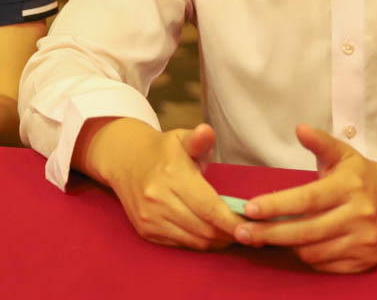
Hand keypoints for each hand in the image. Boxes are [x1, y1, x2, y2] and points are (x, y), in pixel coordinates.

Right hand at [84, 119, 242, 250]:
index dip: (231, 220)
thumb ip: (200, 139)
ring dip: (216, 241)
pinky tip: (210, 234)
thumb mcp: (182, 138)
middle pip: (204, 228)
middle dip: (229, 233)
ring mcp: (150, 217)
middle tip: (247, 230)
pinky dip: (198, 242)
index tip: (251, 224)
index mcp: (172, 175)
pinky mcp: (146, 231)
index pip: (209, 207)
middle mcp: (158, 199)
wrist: (125, 161)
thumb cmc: (163, 151)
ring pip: (194, 240)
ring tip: (232, 233)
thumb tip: (206, 132)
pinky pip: (180, 244)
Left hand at [233, 124, 376, 273]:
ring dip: (287, 245)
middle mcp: (358, 215)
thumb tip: (300, 128)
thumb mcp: (343, 154)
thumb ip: (320, 142)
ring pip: (313, 251)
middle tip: (243, 233)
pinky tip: (296, 245)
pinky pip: (326, 265)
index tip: (249, 209)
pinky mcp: (365, 262)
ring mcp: (363, 241)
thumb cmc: (363, 176)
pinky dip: (308, 256)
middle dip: (270, 233)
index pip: (307, 199)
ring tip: (267, 236)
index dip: (276, 205)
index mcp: (349, 186)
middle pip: (306, 231)